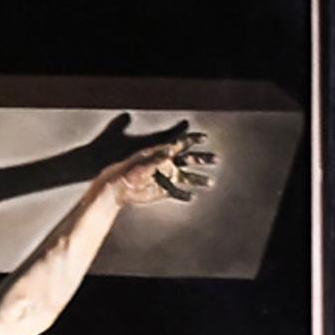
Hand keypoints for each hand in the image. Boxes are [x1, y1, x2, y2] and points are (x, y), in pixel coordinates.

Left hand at [97, 117, 216, 205]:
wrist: (118, 187)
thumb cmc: (128, 171)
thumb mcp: (143, 163)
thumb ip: (158, 157)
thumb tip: (171, 149)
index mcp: (163, 154)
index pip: (180, 144)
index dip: (192, 140)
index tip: (204, 138)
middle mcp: (168, 165)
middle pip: (189, 160)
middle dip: (202, 159)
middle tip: (216, 159)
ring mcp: (167, 178)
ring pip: (187, 177)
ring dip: (199, 179)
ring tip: (211, 182)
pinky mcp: (163, 191)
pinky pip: (176, 193)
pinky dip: (184, 195)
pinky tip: (192, 197)